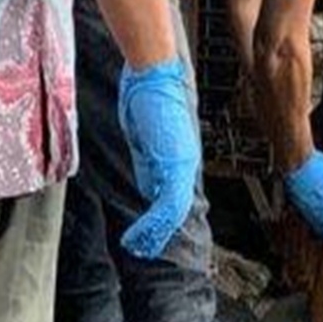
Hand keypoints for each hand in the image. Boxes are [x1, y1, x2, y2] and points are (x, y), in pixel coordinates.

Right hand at [117, 60, 200, 259]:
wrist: (156, 72)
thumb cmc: (149, 89)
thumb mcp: (144, 122)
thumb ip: (146, 142)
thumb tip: (141, 147)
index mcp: (178, 154)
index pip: (172, 191)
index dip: (161, 214)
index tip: (150, 231)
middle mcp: (184, 162)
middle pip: (174, 206)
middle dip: (160, 230)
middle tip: (144, 247)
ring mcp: (182, 166)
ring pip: (173, 212)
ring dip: (154, 234)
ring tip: (139, 249)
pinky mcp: (176, 167)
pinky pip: (167, 207)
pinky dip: (152, 227)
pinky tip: (138, 240)